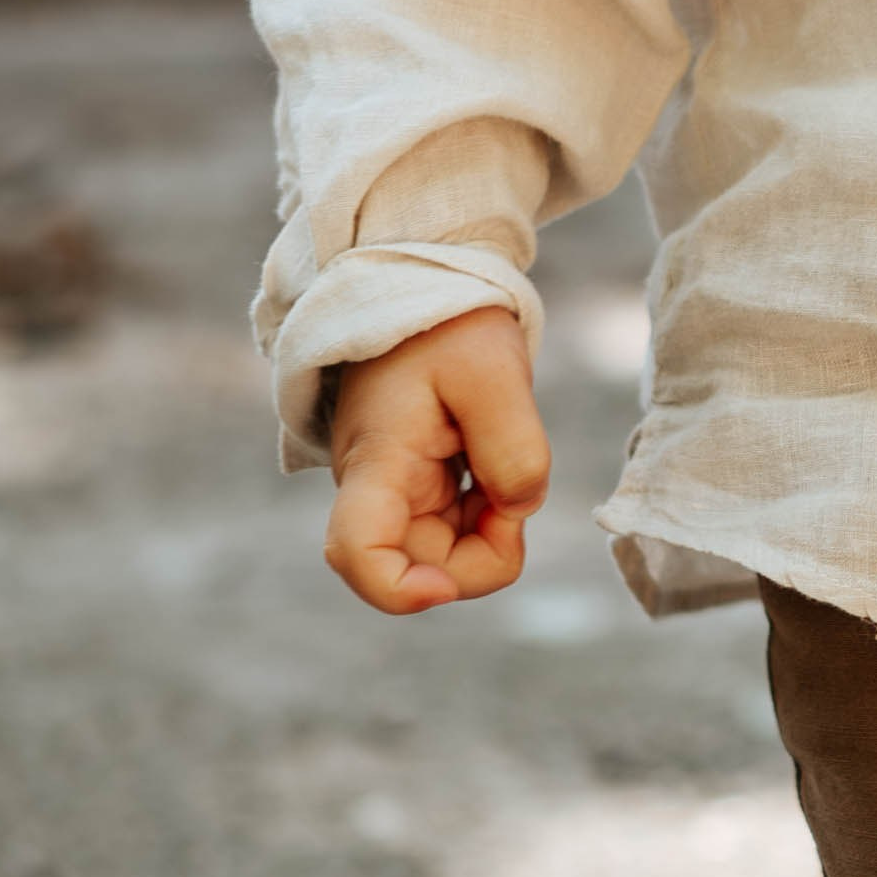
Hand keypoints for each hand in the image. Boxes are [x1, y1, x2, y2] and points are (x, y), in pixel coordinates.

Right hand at [325, 307, 550, 613]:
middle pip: (418, 567)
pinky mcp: (421, 485)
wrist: (430, 286)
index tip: (445, 586)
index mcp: (378, 461)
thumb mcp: (494, 371)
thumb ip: (514, 446)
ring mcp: (398, 490)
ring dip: (489, 529)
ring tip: (504, 455)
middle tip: (515, 494)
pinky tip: (497, 461)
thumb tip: (520, 510)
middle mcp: (377, 488)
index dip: (396, 590)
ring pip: (444, 552)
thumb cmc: (451, 324)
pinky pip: (457, 525)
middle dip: (480, 555)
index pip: (356, 551)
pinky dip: (490, 511)